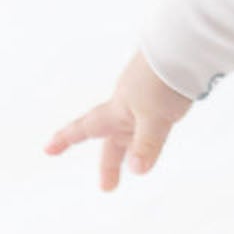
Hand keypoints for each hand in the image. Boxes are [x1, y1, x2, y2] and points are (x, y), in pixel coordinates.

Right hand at [45, 50, 193, 191]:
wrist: (186, 46)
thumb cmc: (163, 78)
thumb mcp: (154, 116)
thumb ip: (146, 143)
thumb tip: (136, 170)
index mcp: (116, 109)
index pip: (85, 128)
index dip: (66, 139)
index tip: (47, 150)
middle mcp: (127, 104)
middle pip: (113, 139)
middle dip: (109, 163)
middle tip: (107, 187)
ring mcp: (146, 98)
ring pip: (132, 129)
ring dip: (131, 148)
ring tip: (133, 166)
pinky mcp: (165, 92)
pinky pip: (152, 118)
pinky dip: (149, 132)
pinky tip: (160, 131)